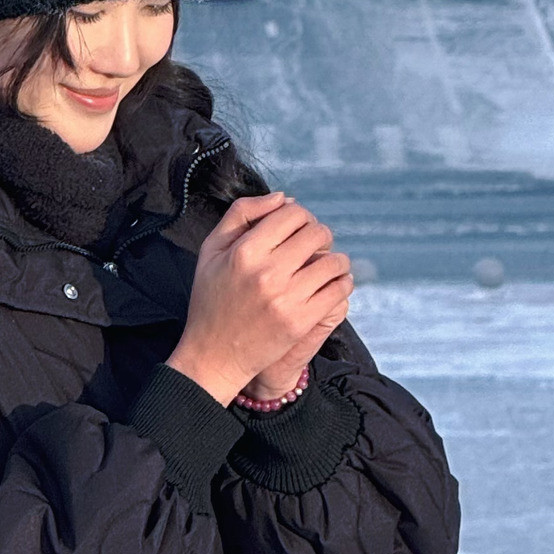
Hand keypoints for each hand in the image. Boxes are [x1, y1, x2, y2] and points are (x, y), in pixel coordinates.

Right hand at [168, 194, 351, 406]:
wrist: (213, 355)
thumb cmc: (211, 298)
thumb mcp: (212, 249)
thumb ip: (242, 213)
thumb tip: (283, 198)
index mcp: (245, 251)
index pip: (291, 214)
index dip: (300, 214)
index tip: (298, 225)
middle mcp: (267, 272)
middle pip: (315, 234)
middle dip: (319, 234)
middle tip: (315, 244)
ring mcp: (286, 299)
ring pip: (332, 262)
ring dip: (335, 259)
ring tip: (328, 263)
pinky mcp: (300, 322)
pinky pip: (338, 291)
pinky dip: (342, 283)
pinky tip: (334, 283)